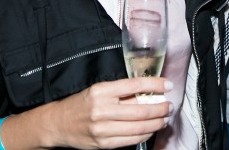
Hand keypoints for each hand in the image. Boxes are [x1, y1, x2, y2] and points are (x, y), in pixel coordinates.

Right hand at [29, 77, 172, 148]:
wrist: (58, 123)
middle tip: (169, 105)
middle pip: (140, 110)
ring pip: (138, 127)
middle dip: (160, 108)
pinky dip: (145, 134)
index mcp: (101, 91)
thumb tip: (149, 91)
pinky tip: (151, 129)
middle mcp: (101, 109)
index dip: (155, 85)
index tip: (168, 85)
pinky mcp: (103, 143)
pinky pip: (131, 140)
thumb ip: (122, 92)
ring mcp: (102, 129)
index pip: (134, 85)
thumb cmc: (81, 104)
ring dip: (156, 123)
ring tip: (164, 118)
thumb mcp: (99, 90)